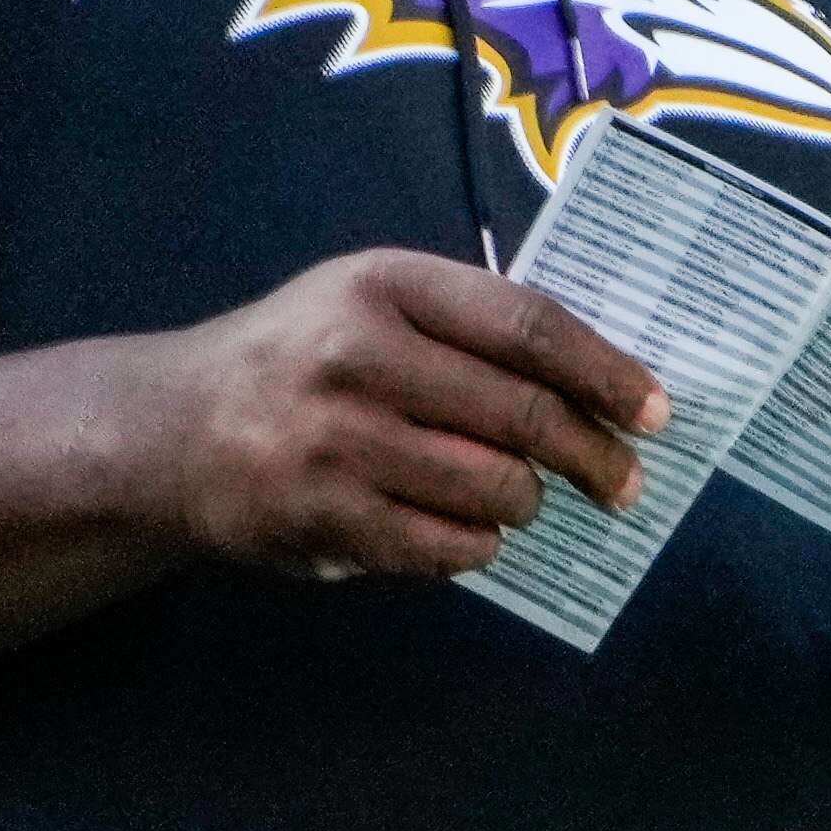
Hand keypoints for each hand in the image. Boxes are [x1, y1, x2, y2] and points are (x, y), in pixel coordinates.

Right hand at [144, 249, 667, 582]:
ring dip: (528, 504)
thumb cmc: (303, 354)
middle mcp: (359, 355)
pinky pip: (443, 546)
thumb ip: (467, 323)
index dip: (604, 371)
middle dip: (592, 454)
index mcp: (385, 285)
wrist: (176, 428)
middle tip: (626, 481)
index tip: (654, 409)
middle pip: (520, 413)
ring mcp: (336, 441)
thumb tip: (597, 377)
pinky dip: (478, 546)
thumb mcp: (371, 300)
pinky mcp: (321, 516)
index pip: (527, 326)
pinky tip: (476, 533)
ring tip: (528, 501)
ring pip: (490, 488)